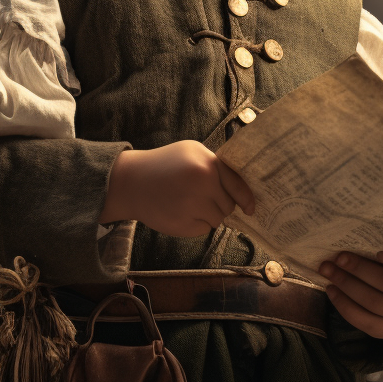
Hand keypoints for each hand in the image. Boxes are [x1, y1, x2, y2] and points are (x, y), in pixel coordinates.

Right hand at [99, 140, 255, 236]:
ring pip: (218, 219)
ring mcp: (194, 205)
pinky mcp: (185, 224)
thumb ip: (216, 166)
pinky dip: (196, 224)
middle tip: (198, 195)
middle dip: (218, 203)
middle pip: (229, 205)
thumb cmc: (164, 165)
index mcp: (208, 163)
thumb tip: (242, 190)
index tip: (251, 208)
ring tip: (187, 202)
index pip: (238, 185)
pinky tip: (179, 211)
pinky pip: (204, 229)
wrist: (132, 183)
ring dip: (208, 215)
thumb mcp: (191, 152)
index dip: (246, 198)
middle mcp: (203, 183)